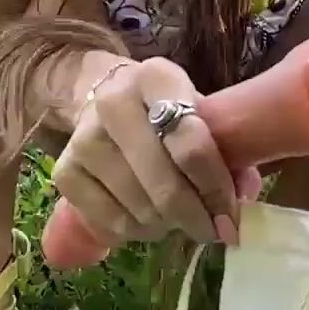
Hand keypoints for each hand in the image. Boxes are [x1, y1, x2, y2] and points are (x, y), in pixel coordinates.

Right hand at [52, 53, 244, 245]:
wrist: (102, 94)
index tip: (231, 217)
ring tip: (179, 219)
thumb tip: (243, 197)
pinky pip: (111, 222)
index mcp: (156, 77)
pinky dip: (137, 232)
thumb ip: (225, 146)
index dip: (216, 187)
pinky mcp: (65, 170)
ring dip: (168, 226)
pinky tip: (148, 220)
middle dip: (195, 217)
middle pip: (164, 182)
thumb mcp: (196, 108)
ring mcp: (84, 137)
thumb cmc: (163, 107)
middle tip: (212, 231)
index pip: (191, 142)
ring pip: (140, 207)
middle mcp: (113, 102)